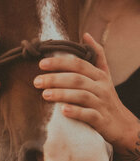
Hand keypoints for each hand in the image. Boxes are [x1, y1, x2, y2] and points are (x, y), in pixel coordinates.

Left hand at [33, 32, 136, 151]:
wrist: (123, 125)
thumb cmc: (107, 97)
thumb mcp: (104, 75)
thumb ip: (97, 55)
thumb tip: (86, 35)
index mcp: (99, 75)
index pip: (78, 64)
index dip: (60, 63)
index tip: (41, 64)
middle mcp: (101, 88)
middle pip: (77, 79)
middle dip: (55, 79)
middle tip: (36, 81)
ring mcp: (102, 104)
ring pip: (82, 96)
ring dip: (62, 94)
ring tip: (45, 94)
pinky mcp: (101, 120)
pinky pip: (89, 114)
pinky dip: (76, 112)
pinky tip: (62, 111)